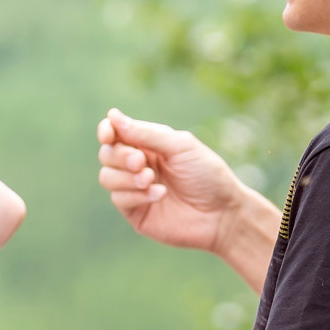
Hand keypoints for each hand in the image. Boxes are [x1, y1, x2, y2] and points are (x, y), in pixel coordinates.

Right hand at [96, 108, 267, 256]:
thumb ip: (146, 133)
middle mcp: (139, 166)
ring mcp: (136, 190)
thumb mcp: (180, 146)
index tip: (108, 133)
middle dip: (120, 156)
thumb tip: (112, 115)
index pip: (116, 134)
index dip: (107, 131)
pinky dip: (137, 195)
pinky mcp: (136, 212)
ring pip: (107, 177)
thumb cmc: (207, 175)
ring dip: (127, 177)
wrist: (222, 213)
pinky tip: (160, 195)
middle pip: (107, 154)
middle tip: (141, 161)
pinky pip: (119, 199)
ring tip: (151, 179)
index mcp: (149, 145)